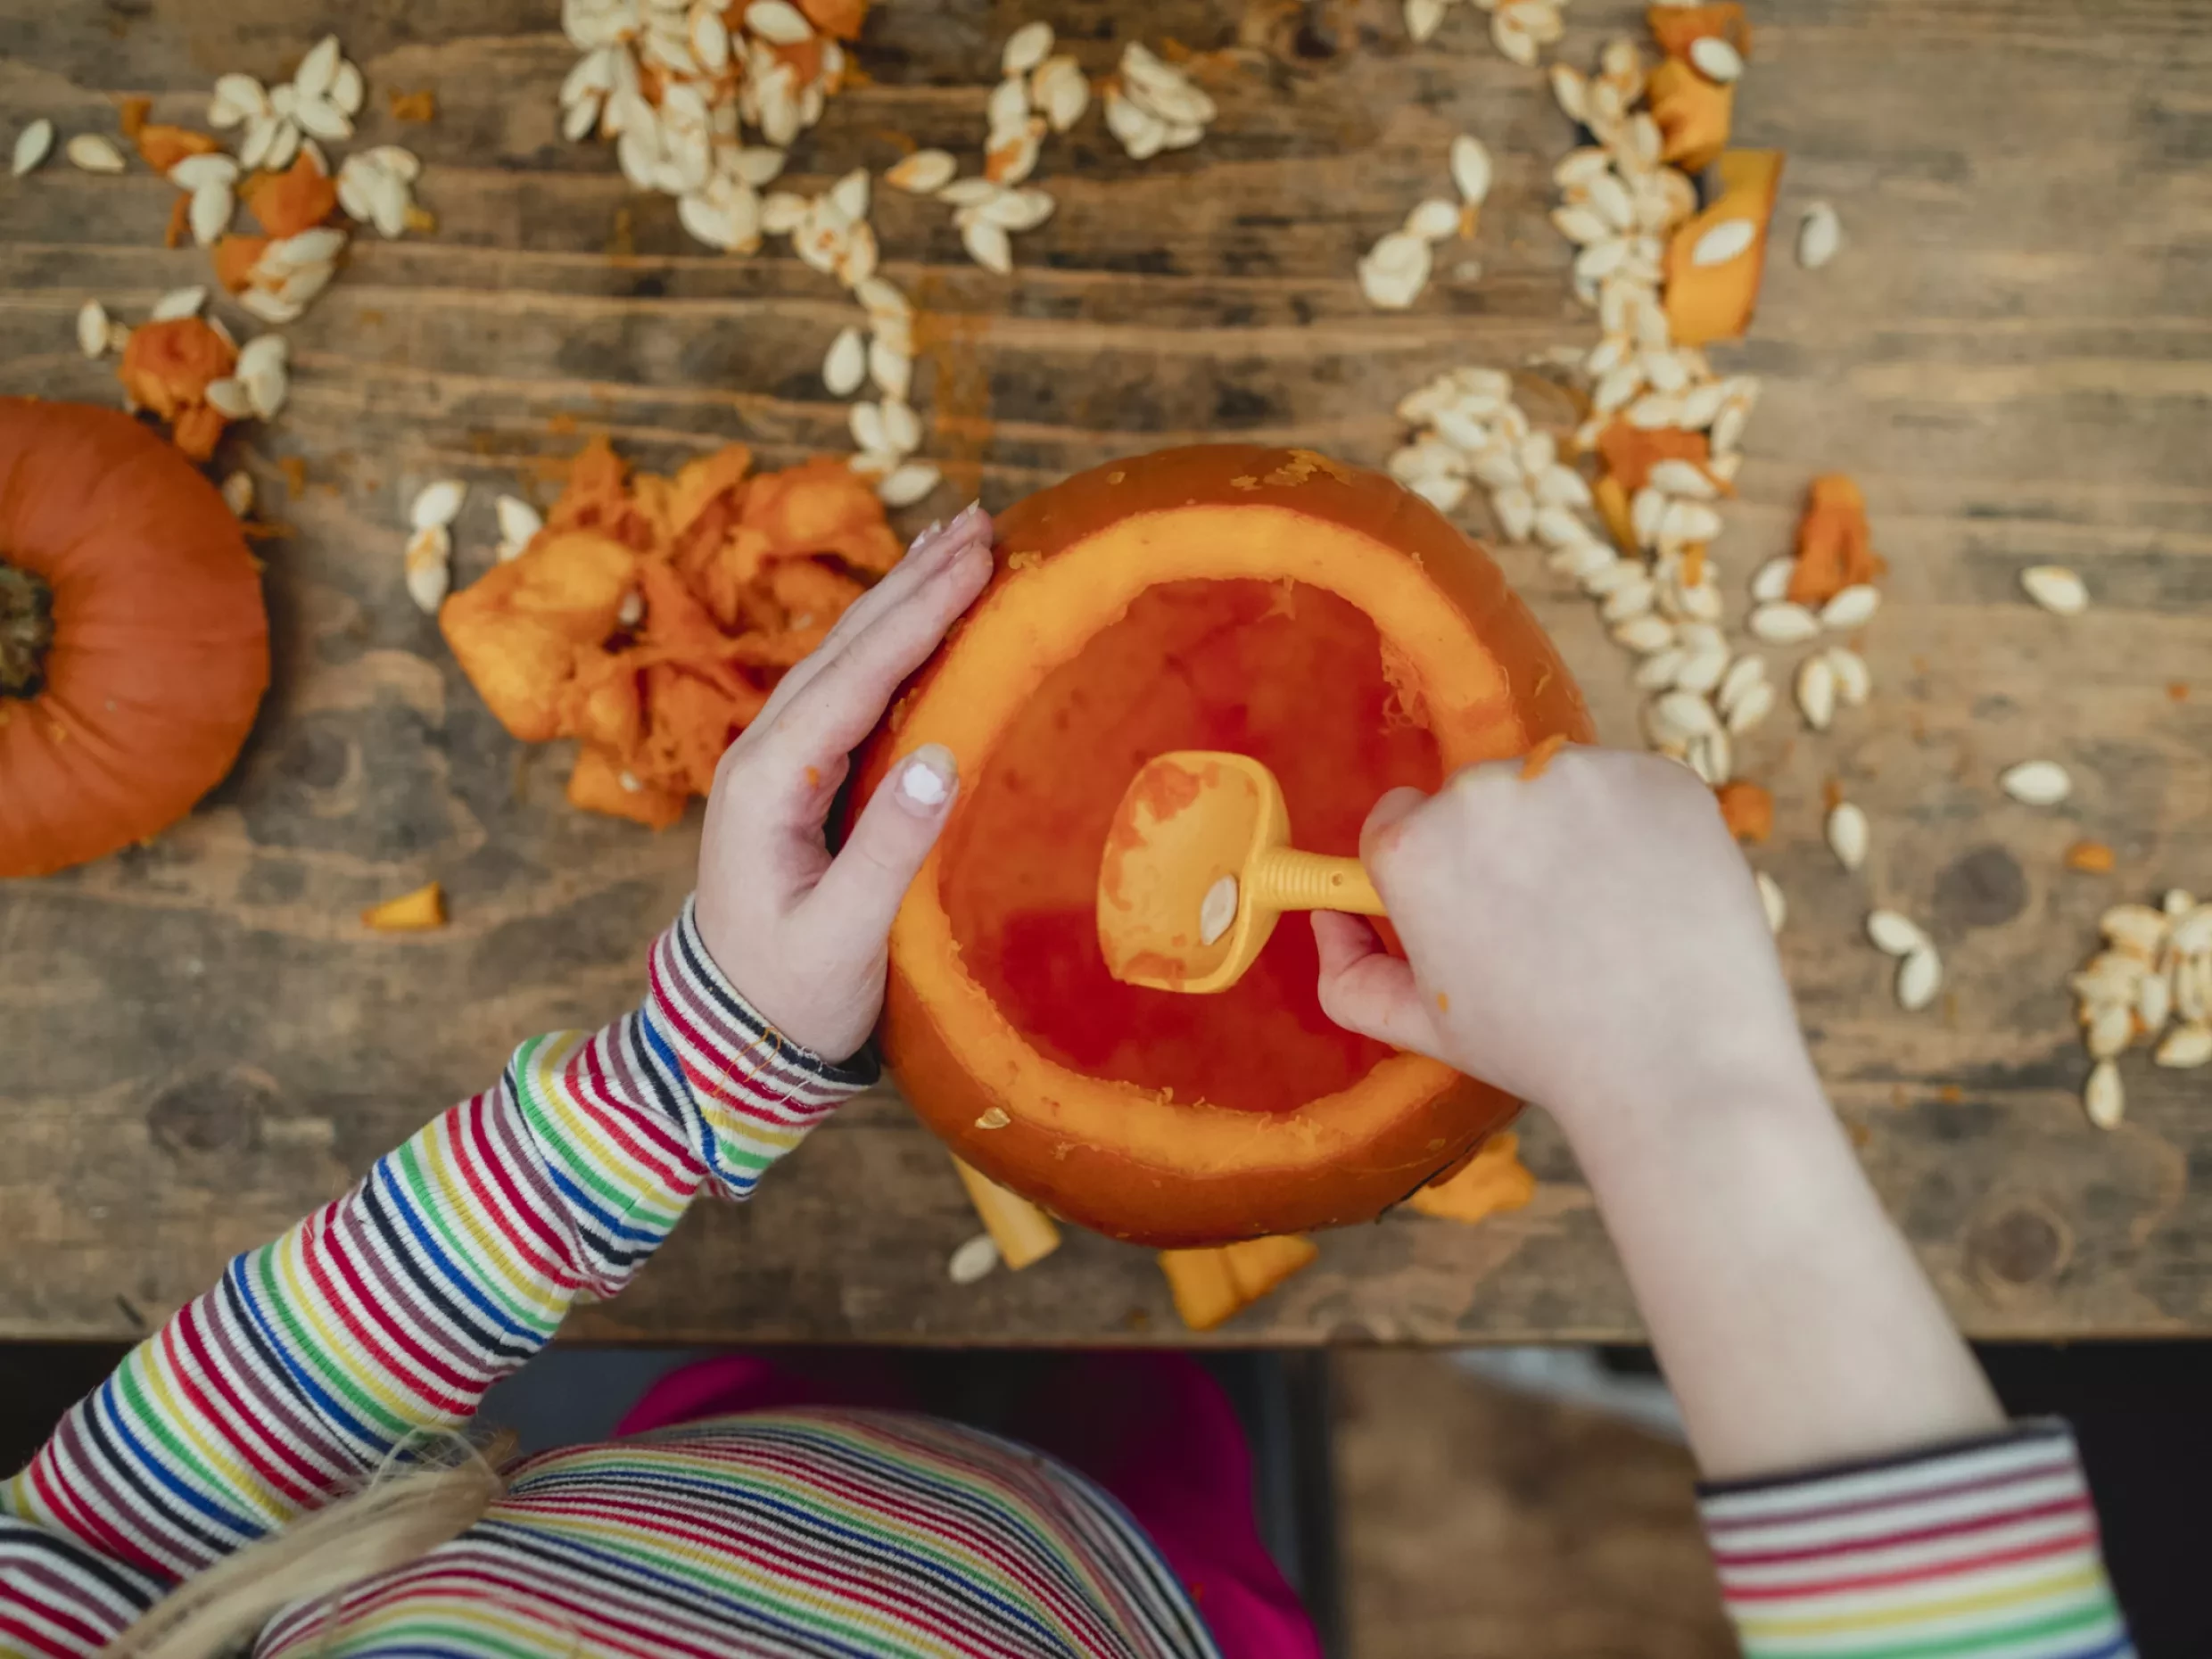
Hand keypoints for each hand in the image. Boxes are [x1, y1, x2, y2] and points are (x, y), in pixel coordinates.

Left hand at [693, 505, 992, 1061]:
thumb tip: (941, 759)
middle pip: (847, 645)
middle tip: (982, 518)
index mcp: (769, 783)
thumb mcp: (843, 939)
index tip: (978, 555)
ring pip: (846, 657)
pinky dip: (893, 640)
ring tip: (957, 541)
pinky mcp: (800, 781)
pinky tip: (924, 618)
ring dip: (902, 597)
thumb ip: (889, 853)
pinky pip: (851, 689)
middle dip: (914, 578)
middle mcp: (765, 755)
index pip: (854, 675)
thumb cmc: (790, 999)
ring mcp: (778, 763)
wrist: (730, 1042)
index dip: (919, 611)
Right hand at [1316, 747, 2000, 1477]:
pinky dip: (1639, 830)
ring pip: (1555, 788)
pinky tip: (1651, 896)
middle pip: (1477, 799)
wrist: (1681, 1067)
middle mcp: (1487, 790)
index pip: (1398, 820)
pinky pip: (1630, 789)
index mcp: (1415, 845)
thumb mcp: (1424, 1031)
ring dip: (1570, 833)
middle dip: (1501, 849)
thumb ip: (1348, 977)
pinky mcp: (1660, 774)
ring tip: (1606, 920)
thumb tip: (1330, 920)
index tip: (1469, 909)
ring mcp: (1581, 773)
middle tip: (1547, 929)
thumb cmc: (1547, 1052)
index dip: (1432, 871)